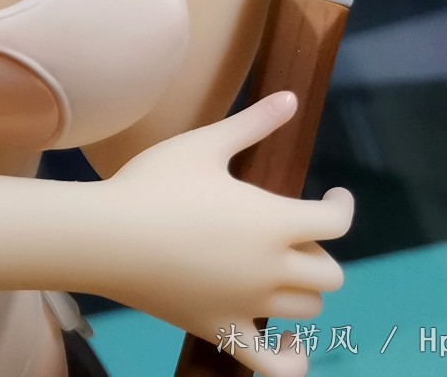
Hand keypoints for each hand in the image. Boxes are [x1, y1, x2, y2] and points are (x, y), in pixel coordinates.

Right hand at [97, 93, 350, 376]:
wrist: (104, 235)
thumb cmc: (151, 185)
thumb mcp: (202, 145)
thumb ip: (252, 124)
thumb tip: (291, 98)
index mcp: (273, 222)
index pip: (336, 223)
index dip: (342, 208)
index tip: (334, 197)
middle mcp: (271, 269)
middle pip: (329, 274)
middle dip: (317, 251)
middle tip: (290, 234)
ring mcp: (248, 304)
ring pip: (308, 310)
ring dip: (303, 290)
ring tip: (279, 271)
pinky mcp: (221, 329)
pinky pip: (274, 364)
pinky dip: (293, 359)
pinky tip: (289, 342)